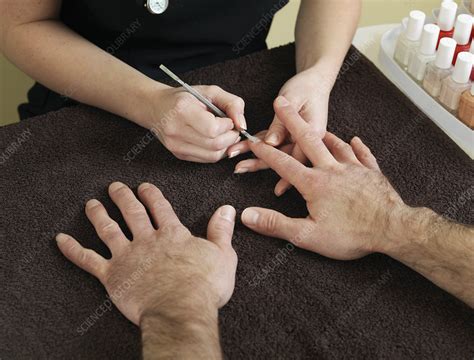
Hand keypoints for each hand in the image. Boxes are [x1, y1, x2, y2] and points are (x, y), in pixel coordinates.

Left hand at [56, 182, 237, 324]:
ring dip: (98, 214)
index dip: (152, 194)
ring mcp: (127, 256)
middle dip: (123, 197)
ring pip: (108, 229)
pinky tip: (60, 239)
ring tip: (91, 203)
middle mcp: (147, 240)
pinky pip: (88, 260)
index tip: (144, 186)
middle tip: (114, 186)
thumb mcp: (223, 255)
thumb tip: (228, 209)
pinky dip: (73, 249)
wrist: (181, 310)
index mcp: (172, 234)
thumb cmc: (204, 286)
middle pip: (132, 212)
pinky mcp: (112, 275)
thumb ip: (222, 230)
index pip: (160, 207)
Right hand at [143, 84, 246, 162]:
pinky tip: (215, 140)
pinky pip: (207, 159)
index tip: (228, 119)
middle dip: (230, 137)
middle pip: (215, 145)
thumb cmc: (185, 97)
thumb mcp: (210, 91)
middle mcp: (176, 131)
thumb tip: (242, 125)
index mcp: (182, 111)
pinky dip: (216, 151)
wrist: (156, 107)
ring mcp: (176, 146)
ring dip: (225, 146)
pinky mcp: (179, 155)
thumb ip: (232, 103)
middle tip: (231, 128)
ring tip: (224, 133)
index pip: (212, 129)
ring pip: (213, 155)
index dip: (227, 126)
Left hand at [228, 66, 330, 193]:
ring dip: (254, 155)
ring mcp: (297, 139)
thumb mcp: (293, 101)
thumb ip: (282, 123)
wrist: (315, 79)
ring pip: (274, 152)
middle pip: (284, 158)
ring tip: (233, 158)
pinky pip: (270, 143)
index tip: (278, 188)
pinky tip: (239, 148)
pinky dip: (256, 144)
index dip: (289, 174)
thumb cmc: (307, 87)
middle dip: (260, 163)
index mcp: (314, 134)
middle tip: (238, 168)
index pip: (301, 158)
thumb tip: (271, 144)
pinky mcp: (288, 135)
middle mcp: (307, 141)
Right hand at [241, 96, 406, 259]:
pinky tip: (356, 140)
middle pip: (308, 140)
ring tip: (316, 127)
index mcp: (314, 184)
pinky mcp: (373, 174)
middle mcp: (333, 170)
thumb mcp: (307, 235)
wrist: (394, 229)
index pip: (283, 164)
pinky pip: (364, 155)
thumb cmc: (350, 236)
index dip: (266, 153)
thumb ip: (275, 223)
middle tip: (281, 103)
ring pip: (337, 144)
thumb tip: (246, 215)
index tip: (254, 142)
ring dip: (324, 134)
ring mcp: (355, 169)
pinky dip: (358, 146)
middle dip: (292, 121)